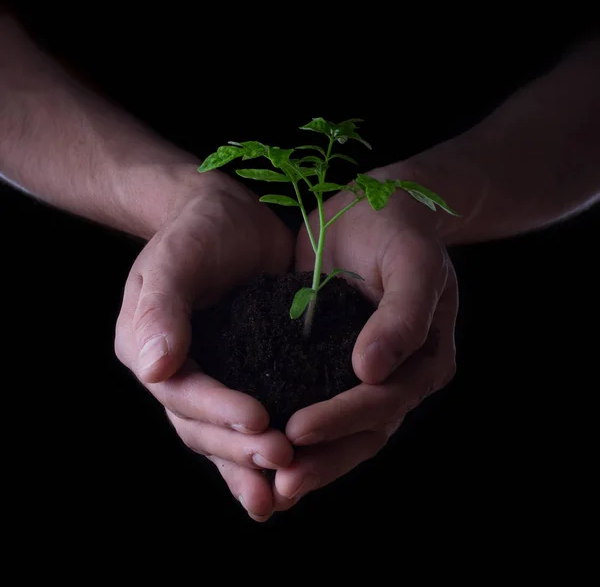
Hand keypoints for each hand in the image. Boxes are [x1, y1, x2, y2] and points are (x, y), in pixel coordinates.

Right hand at [114, 169, 294, 521]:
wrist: (228, 216)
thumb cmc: (197, 228)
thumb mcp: (176, 257)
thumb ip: (161, 308)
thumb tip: (153, 369)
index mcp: (147, 349)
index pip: (181, 392)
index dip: (218, 411)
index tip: (259, 421)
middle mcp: (176, 372)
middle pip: (201, 426)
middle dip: (239, 449)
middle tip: (282, 462)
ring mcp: (212, 375)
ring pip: (225, 434)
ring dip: (251, 466)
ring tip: (285, 494)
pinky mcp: (246, 371)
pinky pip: (253, 417)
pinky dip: (265, 446)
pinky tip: (294, 471)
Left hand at [273, 162, 457, 509]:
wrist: (373, 206)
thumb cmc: (399, 227)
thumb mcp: (412, 261)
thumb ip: (402, 315)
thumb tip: (371, 372)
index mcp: (424, 358)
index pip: (385, 401)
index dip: (343, 420)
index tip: (297, 430)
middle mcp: (398, 375)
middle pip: (364, 432)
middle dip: (323, 459)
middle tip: (280, 486)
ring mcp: (366, 373)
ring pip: (342, 431)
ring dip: (309, 461)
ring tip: (269, 489)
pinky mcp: (331, 361)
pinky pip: (316, 403)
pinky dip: (297, 432)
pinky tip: (261, 448)